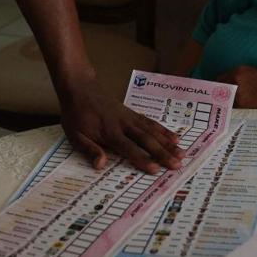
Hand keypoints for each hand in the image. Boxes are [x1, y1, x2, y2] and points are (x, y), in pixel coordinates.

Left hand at [60, 83, 182, 173]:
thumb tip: (101, 165)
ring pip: (152, 131)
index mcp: (109, 132)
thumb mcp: (75, 135)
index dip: (142, 159)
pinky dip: (163, 130)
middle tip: (177, 165)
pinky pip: (151, 122)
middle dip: (163, 153)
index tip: (156, 169)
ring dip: (167, 143)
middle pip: (146, 140)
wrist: (81, 88)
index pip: (128, 148)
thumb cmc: (76, 115)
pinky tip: (174, 137)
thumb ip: (89, 149)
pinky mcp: (133, 113)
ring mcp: (130, 117)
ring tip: (182, 153)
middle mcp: (123, 124)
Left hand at [216, 65, 256, 109]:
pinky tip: (238, 110)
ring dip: (226, 102)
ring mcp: (238, 90)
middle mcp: (236, 78)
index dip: (217, 86)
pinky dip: (233, 108)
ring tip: (228, 107)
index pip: (220, 78)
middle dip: (219, 95)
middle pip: (219, 88)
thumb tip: (227, 86)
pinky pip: (232, 106)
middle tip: (219, 101)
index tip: (215, 92)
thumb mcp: (254, 74)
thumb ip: (239, 77)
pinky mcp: (242, 102)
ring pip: (225, 98)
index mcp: (239, 70)